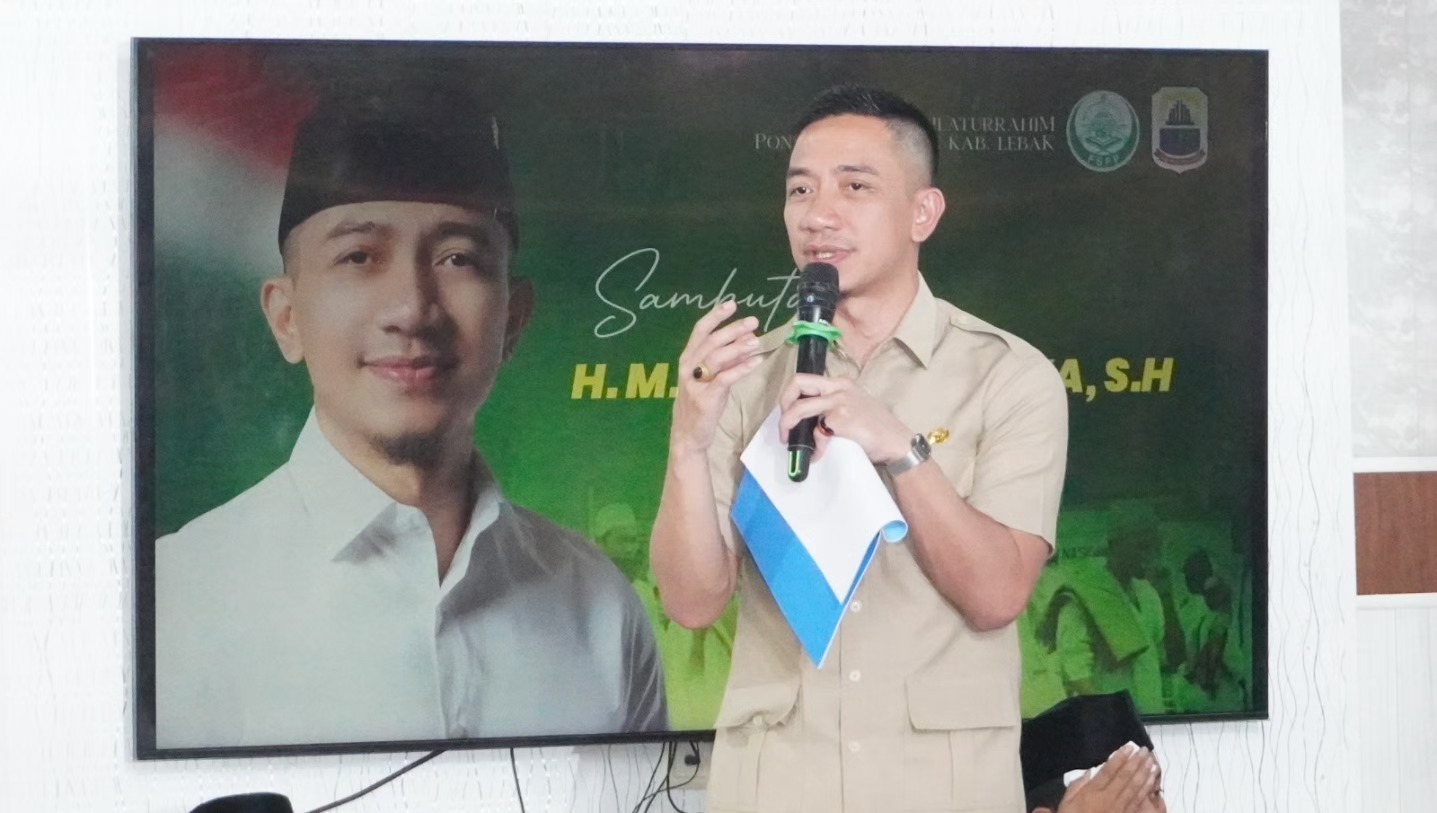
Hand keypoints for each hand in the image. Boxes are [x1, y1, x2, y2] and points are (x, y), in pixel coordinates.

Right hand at [671, 300, 761, 455]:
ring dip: (738, 347)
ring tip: (756, 340)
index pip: (700, 331)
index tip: (733, 304)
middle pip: (711, 341)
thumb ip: (727, 361)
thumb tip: (746, 341)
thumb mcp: (712, 379)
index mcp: (687, 359)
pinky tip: (755, 362)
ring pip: (717, 358)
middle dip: (733, 329)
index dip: (715, 316)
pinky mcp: (705, 398)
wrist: (689, 435)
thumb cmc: (701, 405)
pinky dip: (741, 368)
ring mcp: (695, 383)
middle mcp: (688, 367)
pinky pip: (725, 378)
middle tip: (753, 322)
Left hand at [775, 373, 910, 465]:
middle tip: (784, 424)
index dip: (790, 395)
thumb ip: (832, 405)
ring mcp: (839, 402)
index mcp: (840, 383)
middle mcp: (838, 388)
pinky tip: (818, 456)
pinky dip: (814, 447)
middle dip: (783, 404)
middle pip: (797, 383)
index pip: (806, 379)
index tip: (788, 412)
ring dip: (787, 425)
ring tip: (788, 441)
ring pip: (800, 408)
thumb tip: (807, 420)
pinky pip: (817, 433)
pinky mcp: (841, 419)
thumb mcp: (854, 406)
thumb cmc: (877, 428)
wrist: (897, 441)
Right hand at [1057, 743, 1160, 812]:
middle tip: (1144, 749)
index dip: (1119, 758)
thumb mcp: (1066, 802)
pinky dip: (1146, 789)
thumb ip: (1076, 785)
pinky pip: (1138, 800)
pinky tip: (1151, 780)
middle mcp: (1108, 798)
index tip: (1128, 747)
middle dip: (1135, 762)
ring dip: (1144, 773)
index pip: (1108, 771)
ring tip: (1151, 761)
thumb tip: (1089, 771)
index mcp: (1092, 792)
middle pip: (1124, 777)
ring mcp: (1119, 807)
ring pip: (1134, 787)